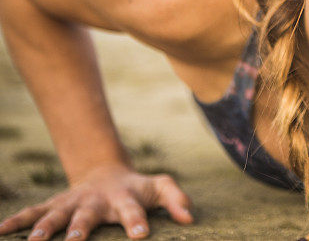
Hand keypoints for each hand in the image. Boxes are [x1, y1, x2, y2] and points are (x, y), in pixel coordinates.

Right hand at [0, 164, 193, 239]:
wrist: (107, 173)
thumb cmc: (138, 188)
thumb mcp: (160, 188)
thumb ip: (176, 199)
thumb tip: (190, 218)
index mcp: (123, 198)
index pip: (133, 211)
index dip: (137, 223)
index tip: (141, 236)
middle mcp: (95, 201)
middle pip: (87, 215)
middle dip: (81, 228)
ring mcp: (72, 203)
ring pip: (56, 215)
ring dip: (44, 227)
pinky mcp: (55, 205)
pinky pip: (33, 212)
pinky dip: (17, 221)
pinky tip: (1, 231)